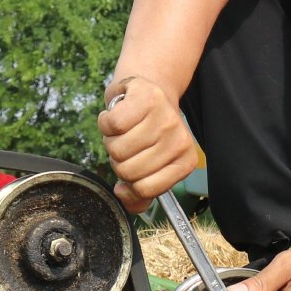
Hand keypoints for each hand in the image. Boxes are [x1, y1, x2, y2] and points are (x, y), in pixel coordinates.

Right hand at [97, 76, 197, 211]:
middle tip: (127, 143)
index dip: (128, 181)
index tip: (133, 163)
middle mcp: (179, 140)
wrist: (149, 91)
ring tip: (124, 129)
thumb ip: (141, 191)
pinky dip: (105, 122)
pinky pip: (112, 125)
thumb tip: (125, 199)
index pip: (144, 189)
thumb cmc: (146, 133)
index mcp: (184, 162)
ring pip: (117, 149)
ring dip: (111, 140)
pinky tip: (117, 115)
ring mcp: (165, 118)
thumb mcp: (150, 165)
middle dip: (118, 159)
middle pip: (127, 170)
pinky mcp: (147, 99)